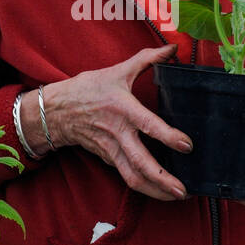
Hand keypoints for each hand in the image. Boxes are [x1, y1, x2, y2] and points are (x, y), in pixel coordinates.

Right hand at [41, 44, 191, 200]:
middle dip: (162, 179)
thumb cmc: (89, 89)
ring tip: (177, 196)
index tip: (187, 145)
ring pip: (133, 177)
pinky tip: (161, 191)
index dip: (168, 137)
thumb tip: (172, 48)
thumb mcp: (118, 71)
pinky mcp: (108, 158)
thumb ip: (147, 59)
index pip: (148, 125)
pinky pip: (127, 176)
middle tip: (183, 190)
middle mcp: (118, 133)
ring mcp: (111, 149)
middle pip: (140, 162)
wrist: (57, 110)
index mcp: (123, 109)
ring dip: (155, 190)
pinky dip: (145, 186)